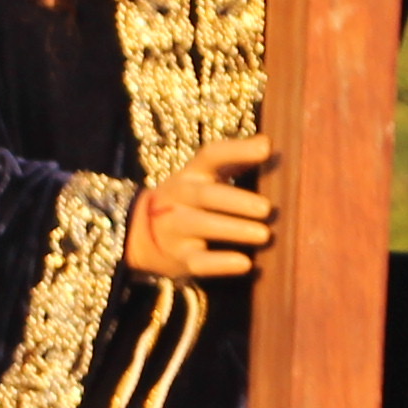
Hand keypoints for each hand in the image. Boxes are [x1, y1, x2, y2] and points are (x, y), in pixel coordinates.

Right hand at [123, 136, 275, 281]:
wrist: (139, 233)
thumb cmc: (190, 200)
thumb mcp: (205, 177)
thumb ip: (236, 161)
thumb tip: (268, 143)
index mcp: (191, 174)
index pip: (211, 155)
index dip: (237, 150)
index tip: (266, 149)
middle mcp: (179, 198)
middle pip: (206, 195)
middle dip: (237, 201)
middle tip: (266, 208)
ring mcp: (175, 229)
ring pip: (202, 226)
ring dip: (235, 229)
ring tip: (264, 235)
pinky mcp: (179, 259)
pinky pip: (199, 262)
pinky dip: (222, 263)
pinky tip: (245, 263)